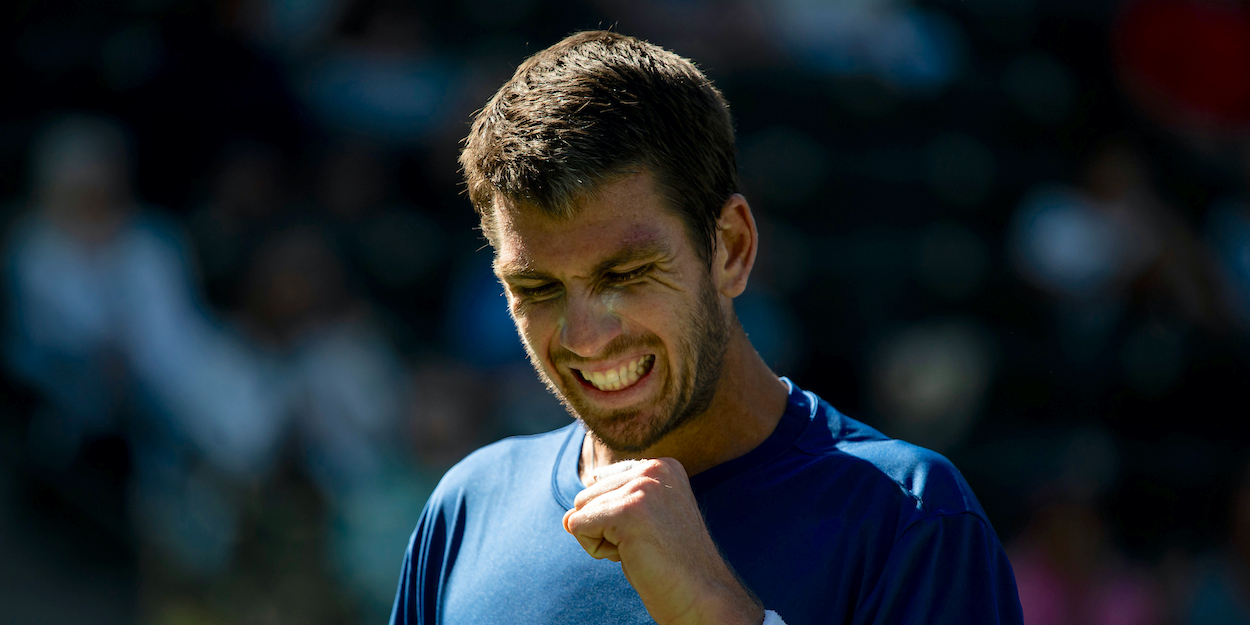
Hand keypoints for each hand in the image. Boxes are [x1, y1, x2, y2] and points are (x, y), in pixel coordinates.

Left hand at [562, 458, 763, 624]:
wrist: (700, 596)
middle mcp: (654, 468)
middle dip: (606, 528)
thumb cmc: (670, 566)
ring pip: (580, 510)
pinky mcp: (627, 510)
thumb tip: (566, 519)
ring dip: (602, 539)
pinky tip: (631, 556)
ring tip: (640, 550)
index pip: (602, 484)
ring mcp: (642, 487)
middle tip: (645, 545)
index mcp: (662, 466)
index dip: (616, 519)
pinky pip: (577, 526)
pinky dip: (596, 549)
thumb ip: (606, 508)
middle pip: (587, 494)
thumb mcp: (641, 524)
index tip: (652, 534)